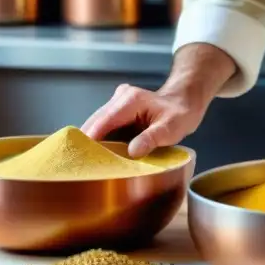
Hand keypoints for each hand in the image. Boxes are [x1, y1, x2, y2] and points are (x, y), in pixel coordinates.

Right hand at [81, 84, 206, 157]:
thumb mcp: (171, 129)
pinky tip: (98, 156)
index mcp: (130, 100)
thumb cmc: (180, 114)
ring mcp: (117, 103)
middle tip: (80, 166)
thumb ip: (151, 139)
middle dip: (86, 143)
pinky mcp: (118, 111)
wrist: (185, 102)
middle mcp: (119, 98)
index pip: (102, 121)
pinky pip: (104, 126)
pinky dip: (101, 140)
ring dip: (92, 143)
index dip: (89, 139)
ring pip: (97, 124)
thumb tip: (132, 151)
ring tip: (87, 163)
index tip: (80, 158)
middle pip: (95, 122)